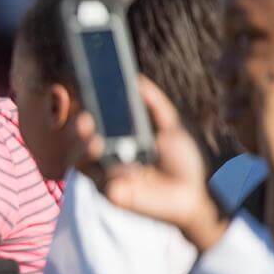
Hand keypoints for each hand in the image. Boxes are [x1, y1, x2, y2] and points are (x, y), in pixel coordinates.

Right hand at [71, 76, 225, 250]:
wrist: (196, 193)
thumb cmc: (183, 161)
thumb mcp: (171, 127)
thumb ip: (154, 104)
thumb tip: (136, 79)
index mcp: (116, 135)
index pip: (91, 119)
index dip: (83, 109)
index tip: (84, 99)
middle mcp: (105, 154)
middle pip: (78, 139)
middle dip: (77, 129)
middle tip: (85, 121)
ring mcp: (104, 174)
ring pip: (80, 160)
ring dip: (83, 150)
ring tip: (95, 143)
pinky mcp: (110, 194)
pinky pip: (101, 183)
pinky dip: (110, 177)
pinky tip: (125, 176)